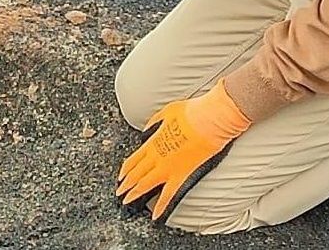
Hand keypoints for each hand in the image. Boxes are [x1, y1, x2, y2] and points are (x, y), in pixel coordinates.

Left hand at [116, 78, 250, 222]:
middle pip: (136, 173)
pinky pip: (169, 194)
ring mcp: (167, 167)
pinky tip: (155, 216)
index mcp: (152, 141)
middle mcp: (156, 156)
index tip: (120, 176)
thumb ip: (155, 123)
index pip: (133, 159)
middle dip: (126, 183)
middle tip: (119, 191)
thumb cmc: (190, 113)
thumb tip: (149, 131)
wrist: (208, 119)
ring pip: (146, 183)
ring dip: (134, 192)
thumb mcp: (165, 113)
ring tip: (126, 200)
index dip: (125, 169)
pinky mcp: (182, 175)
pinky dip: (161, 206)